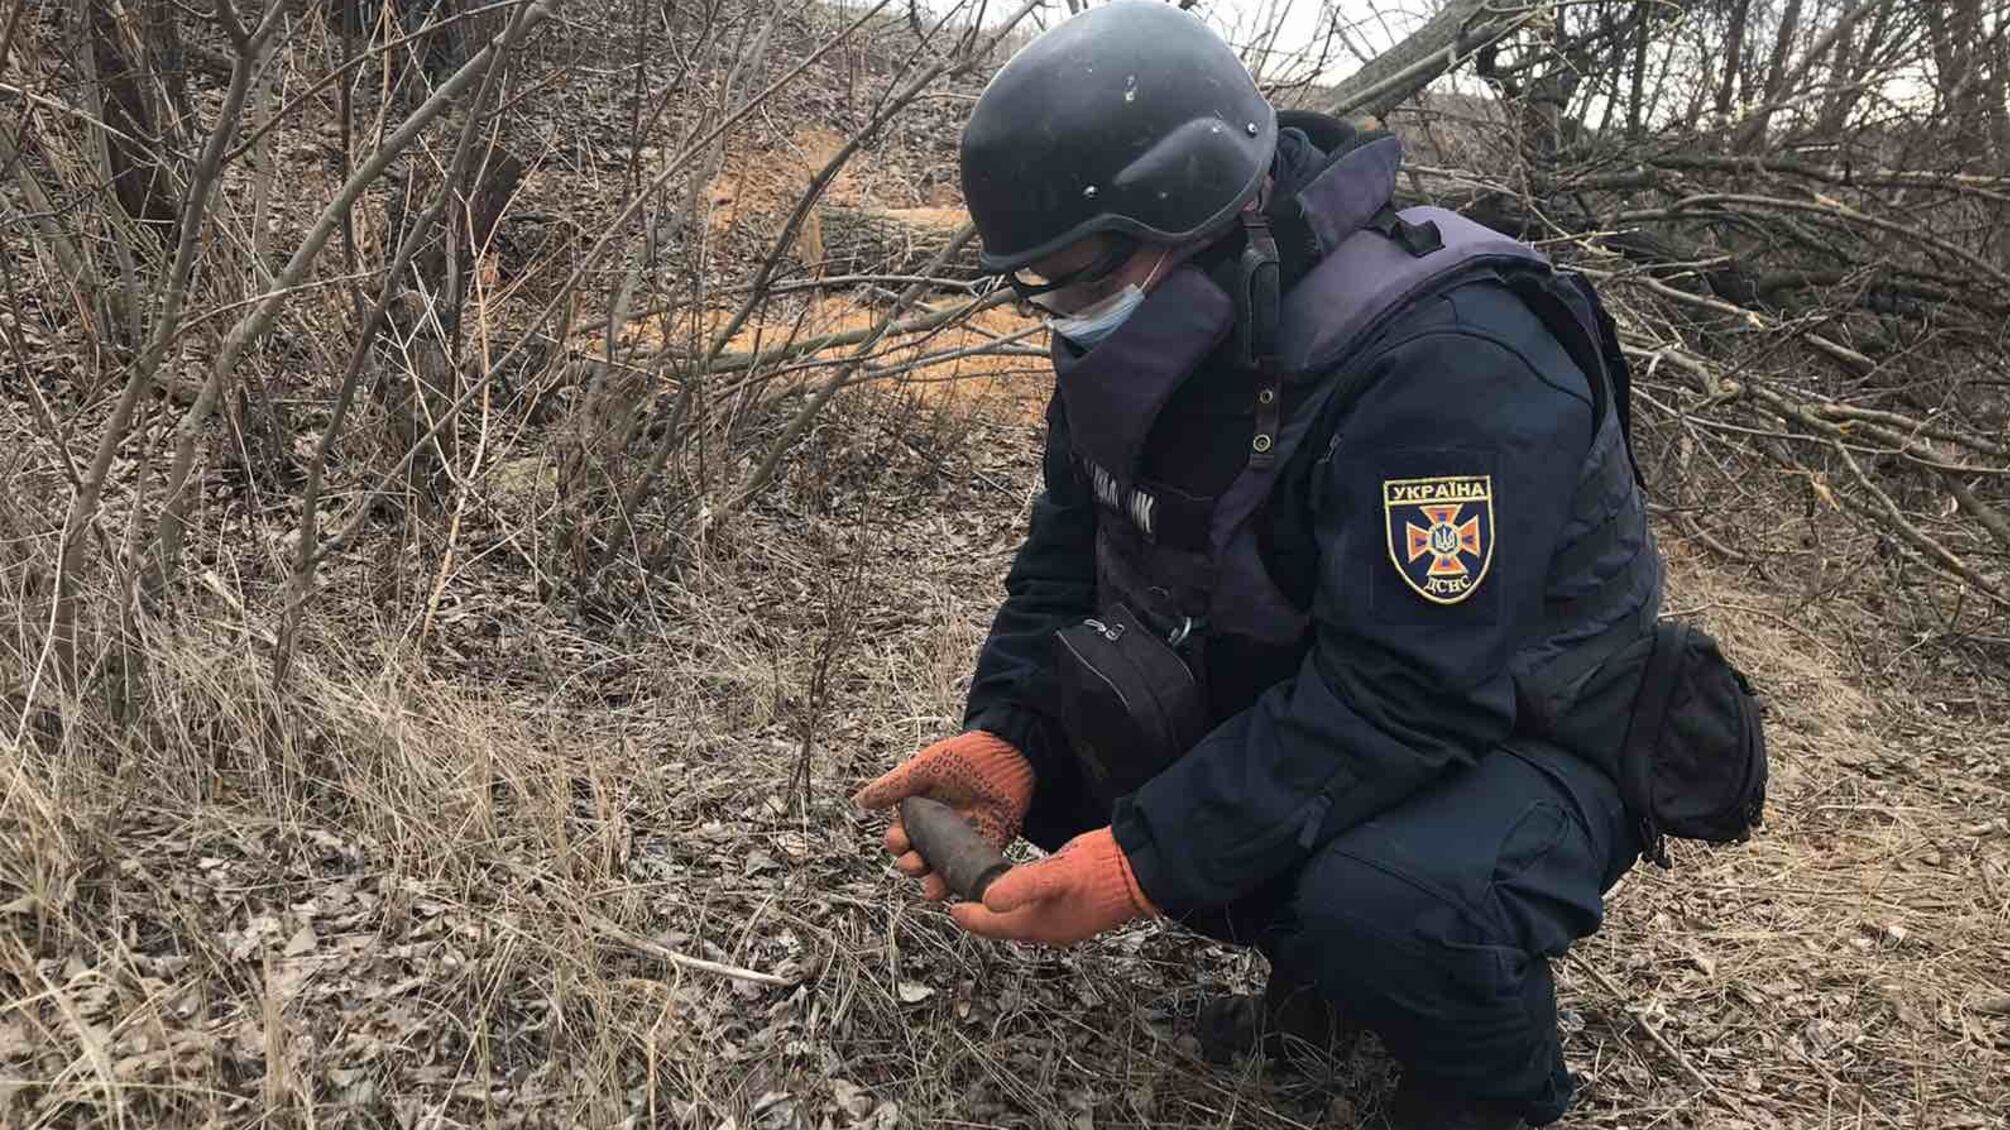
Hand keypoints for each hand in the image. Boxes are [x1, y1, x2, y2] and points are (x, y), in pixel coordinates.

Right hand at [853, 731, 1034, 900]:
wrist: (1009, 755)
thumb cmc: (963, 756)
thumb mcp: (924, 768)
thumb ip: (894, 786)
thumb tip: (860, 800)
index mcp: (921, 813)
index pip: (902, 836)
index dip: (896, 842)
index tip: (898, 840)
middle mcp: (940, 831)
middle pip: (919, 858)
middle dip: (912, 866)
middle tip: (915, 864)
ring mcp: (963, 842)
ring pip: (943, 871)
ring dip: (934, 883)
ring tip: (932, 889)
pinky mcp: (988, 847)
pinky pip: (974, 871)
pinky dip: (966, 883)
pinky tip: (961, 889)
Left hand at [950, 826, 1156, 945]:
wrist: (1142, 870)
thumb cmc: (1101, 871)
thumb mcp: (1056, 873)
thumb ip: (1022, 885)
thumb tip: (988, 900)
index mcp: (1040, 925)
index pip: (992, 927)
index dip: (969, 918)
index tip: (951, 907)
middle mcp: (1049, 930)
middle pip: (1005, 927)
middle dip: (982, 915)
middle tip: (963, 896)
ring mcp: (1064, 922)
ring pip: (1022, 921)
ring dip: (1002, 910)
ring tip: (988, 892)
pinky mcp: (1076, 910)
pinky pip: (1039, 912)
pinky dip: (1023, 903)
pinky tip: (1024, 888)